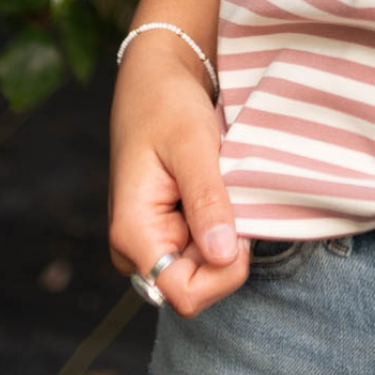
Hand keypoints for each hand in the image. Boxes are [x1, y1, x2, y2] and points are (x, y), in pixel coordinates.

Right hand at [107, 30, 249, 315]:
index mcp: (133, 233)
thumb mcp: (193, 145)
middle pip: (196, 286)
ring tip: (224, 187)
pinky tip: (220, 191)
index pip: (184, 294)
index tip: (242, 227)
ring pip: (203, 269)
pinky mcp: (164, 230)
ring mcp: (149, 241)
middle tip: (233, 195)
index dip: (223, 273)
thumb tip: (224, 256)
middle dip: (226, 251)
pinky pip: (201, 248)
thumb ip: (207, 201)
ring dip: (225, 235)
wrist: (153, 80)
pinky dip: (221, 225)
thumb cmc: (167, 104)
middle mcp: (135, 248)